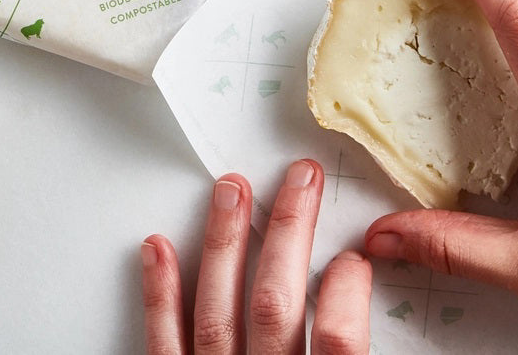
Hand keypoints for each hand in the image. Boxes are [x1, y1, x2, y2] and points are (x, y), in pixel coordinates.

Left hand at [141, 160, 371, 353]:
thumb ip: (348, 352)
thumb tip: (360, 295)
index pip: (339, 340)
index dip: (348, 291)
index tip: (352, 257)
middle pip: (276, 304)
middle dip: (290, 232)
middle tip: (301, 179)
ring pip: (217, 313)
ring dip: (224, 242)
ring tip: (231, 189)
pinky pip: (162, 344)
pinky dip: (159, 295)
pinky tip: (158, 249)